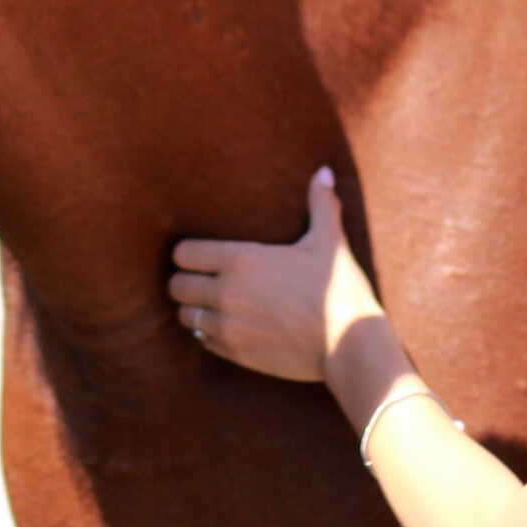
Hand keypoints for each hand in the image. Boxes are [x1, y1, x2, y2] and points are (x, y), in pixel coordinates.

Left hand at [169, 168, 382, 381]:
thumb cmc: (339, 290)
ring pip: (186, 316)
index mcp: (241, 260)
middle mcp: (226, 293)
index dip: (188, 253)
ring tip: (212, 304)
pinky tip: (228, 326)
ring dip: (195, 309)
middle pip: (176, 286)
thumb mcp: (330, 243)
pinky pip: (203, 341)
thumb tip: (323, 172)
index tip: (200, 256)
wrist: (350, 345)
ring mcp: (228, 326)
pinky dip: (210, 334)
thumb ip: (321, 205)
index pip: (183, 254)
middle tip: (202, 280)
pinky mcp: (236, 353)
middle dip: (186, 281)